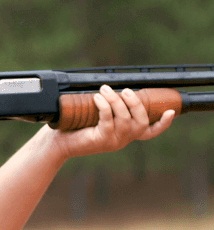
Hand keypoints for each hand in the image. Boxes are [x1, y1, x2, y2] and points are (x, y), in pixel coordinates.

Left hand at [50, 84, 174, 160]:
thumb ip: (108, 107)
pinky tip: (98, 98)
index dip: (162, 124)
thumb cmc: (75, 127)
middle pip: (141, 122)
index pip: (149, 132)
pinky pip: (108, 121)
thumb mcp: (96, 116)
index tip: (170, 112)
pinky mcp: (101, 140)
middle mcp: (122, 140)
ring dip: (116, 101)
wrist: (58, 142)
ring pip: (125, 120)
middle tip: (125, 90)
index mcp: (125, 135)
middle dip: (136, 103)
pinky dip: (105, 107)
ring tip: (104, 89)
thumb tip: (111, 86)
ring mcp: (113, 141)